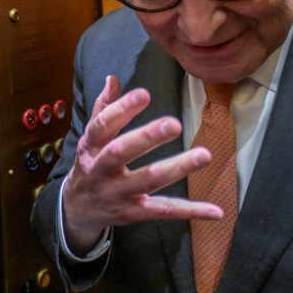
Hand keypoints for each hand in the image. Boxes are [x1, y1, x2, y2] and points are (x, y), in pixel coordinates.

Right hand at [61, 75, 222, 252]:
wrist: (77, 209)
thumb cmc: (91, 165)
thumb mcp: (90, 138)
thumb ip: (103, 109)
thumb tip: (113, 79)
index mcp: (90, 146)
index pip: (103, 125)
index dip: (121, 109)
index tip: (144, 94)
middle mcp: (100, 170)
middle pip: (122, 153)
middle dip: (147, 138)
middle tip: (175, 123)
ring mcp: (117, 193)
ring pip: (148, 181)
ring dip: (177, 168)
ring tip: (204, 155)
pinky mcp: (133, 213)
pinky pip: (163, 210)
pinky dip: (189, 210)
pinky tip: (215, 210)